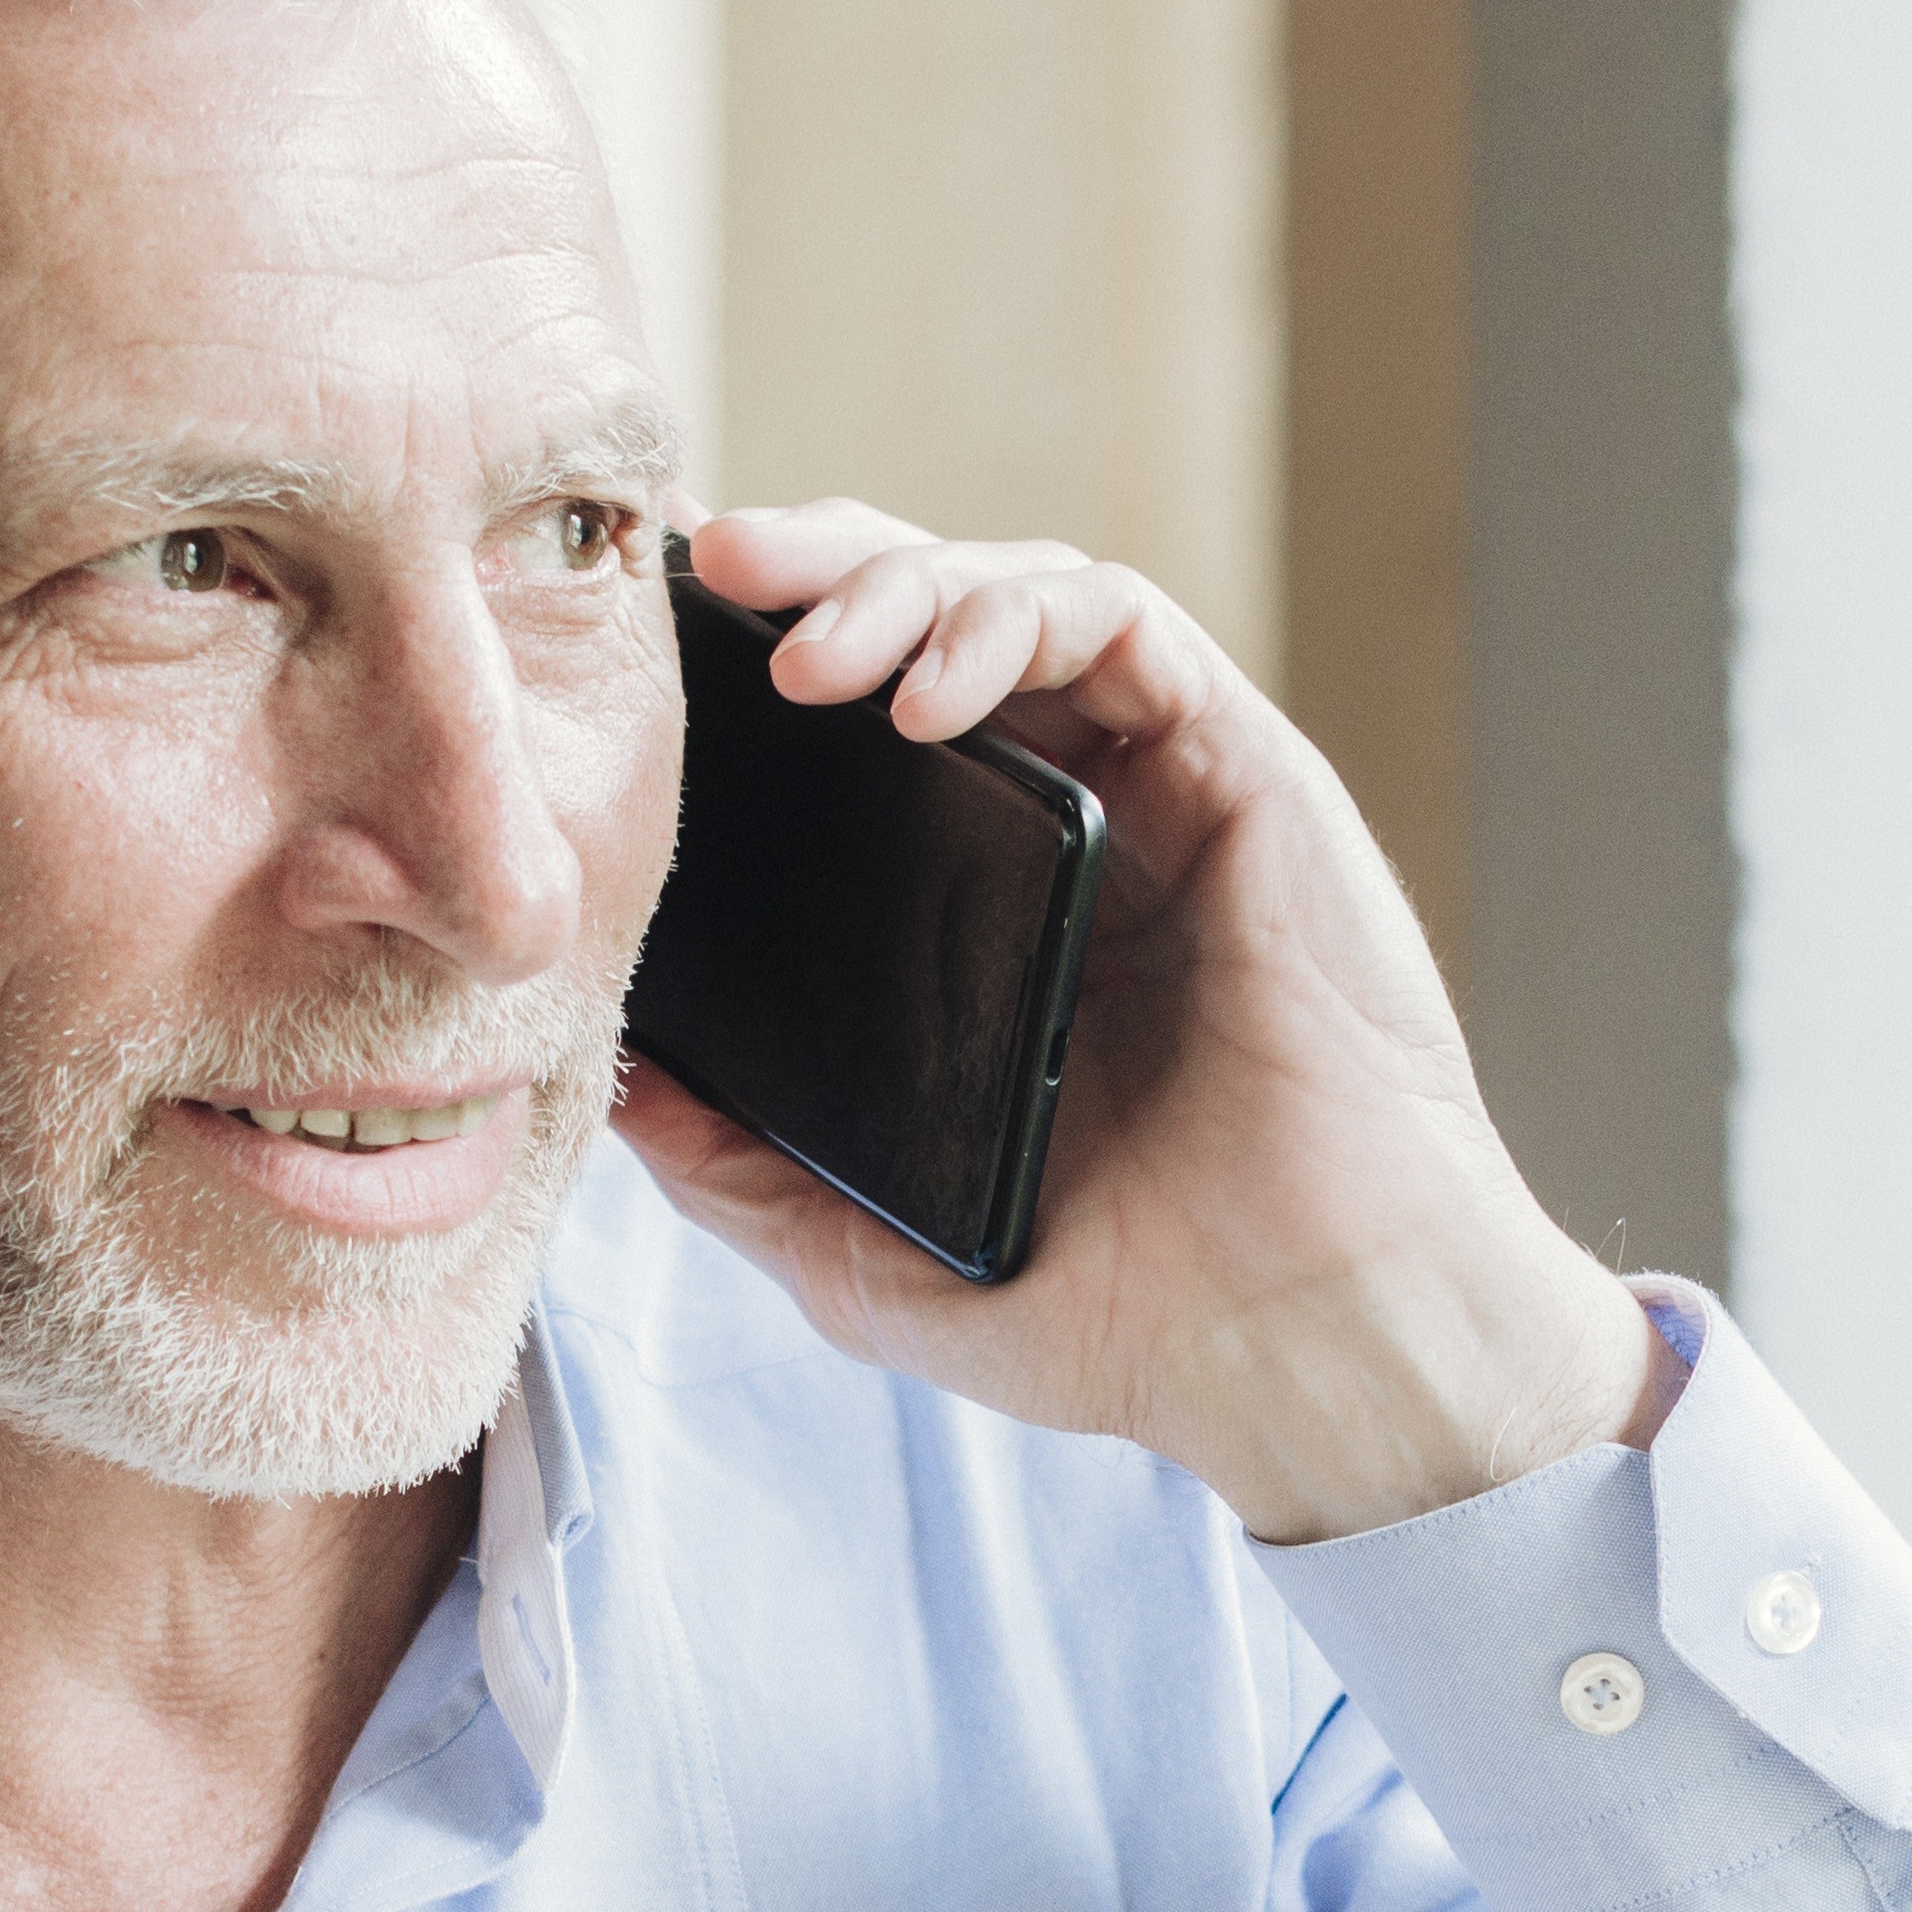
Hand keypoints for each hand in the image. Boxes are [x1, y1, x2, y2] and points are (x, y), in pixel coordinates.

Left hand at [607, 501, 1673, 1543]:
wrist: (1307, 1347)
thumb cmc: (1126, 1309)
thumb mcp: (866, 1252)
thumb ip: (733, 1167)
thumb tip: (604, 1075)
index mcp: (979, 907)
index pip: (855, 724)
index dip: (756, 649)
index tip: (648, 633)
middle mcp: (1070, 827)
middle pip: (929, 617)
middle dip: (813, 566)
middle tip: (708, 563)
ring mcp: (1161, 793)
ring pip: (1019, 591)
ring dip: (900, 580)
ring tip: (804, 651)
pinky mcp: (1247, 772)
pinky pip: (1128, 626)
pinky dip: (1019, 617)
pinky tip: (926, 692)